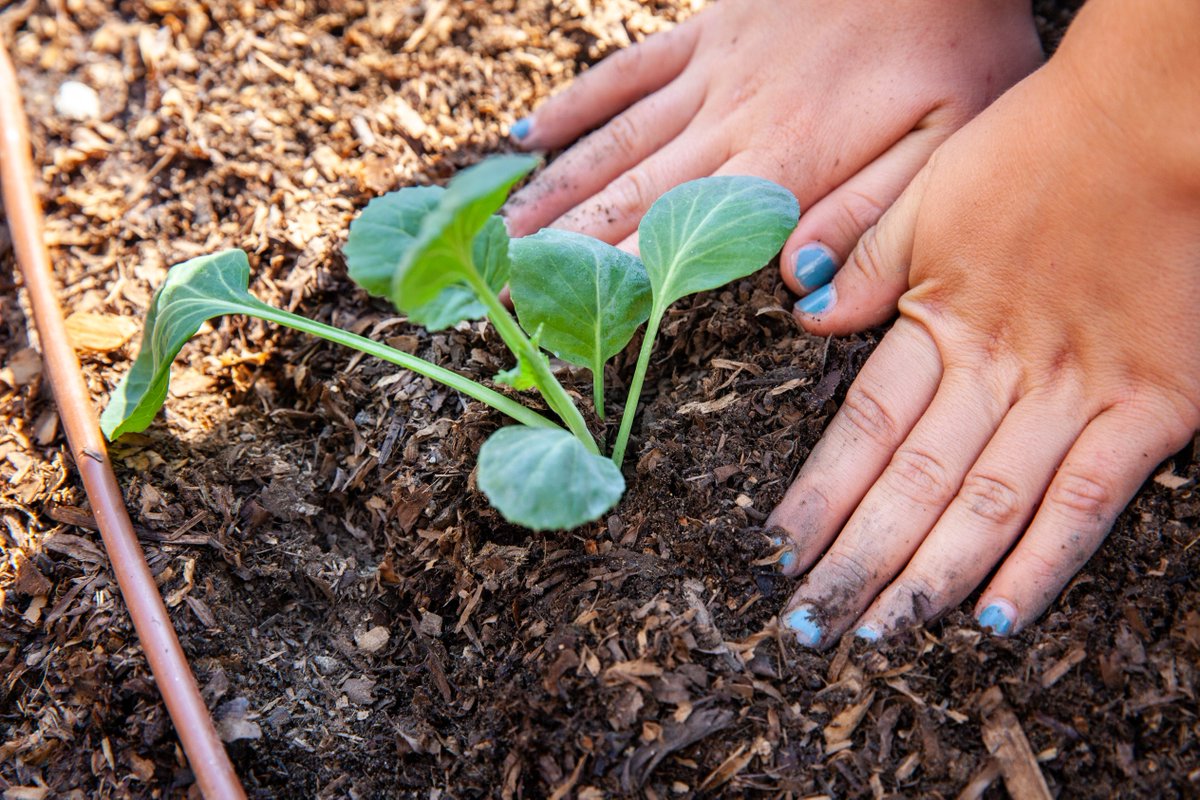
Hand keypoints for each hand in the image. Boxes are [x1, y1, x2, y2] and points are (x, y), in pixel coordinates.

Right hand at [504, 0, 1040, 279]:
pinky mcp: (707, 29)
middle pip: (630, 196)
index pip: (683, 242)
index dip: (619, 285)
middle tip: (502, 288)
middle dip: (563, 248)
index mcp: (785, 166)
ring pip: (615, 139)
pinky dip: (576, 103)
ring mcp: (710, 72)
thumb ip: (874, 220)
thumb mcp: (949, 144)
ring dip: (554, 189)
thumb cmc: (957, 45)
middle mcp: (730, 124)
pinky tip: (527, 133)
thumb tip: (801, 288)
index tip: (563, 321)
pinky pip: (628, 71)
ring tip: (498, 231)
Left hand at [770, 0, 1199, 645]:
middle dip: (854, 562)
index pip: (860, 431)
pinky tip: (994, 618)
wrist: (1156, 119)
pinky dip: (1042, 563)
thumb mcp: (927, 197)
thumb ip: (869, 268)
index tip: (777, 552)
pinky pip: (1088, 503)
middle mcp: (997, 370)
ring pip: (985, 508)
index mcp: (936, 323)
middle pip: (910, 486)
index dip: (816, 497)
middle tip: (808, 627)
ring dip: (927, 578)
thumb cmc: (1035, 151)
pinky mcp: (1153, 408)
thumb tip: (806, 313)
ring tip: (878, 632)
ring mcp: (1076, 394)